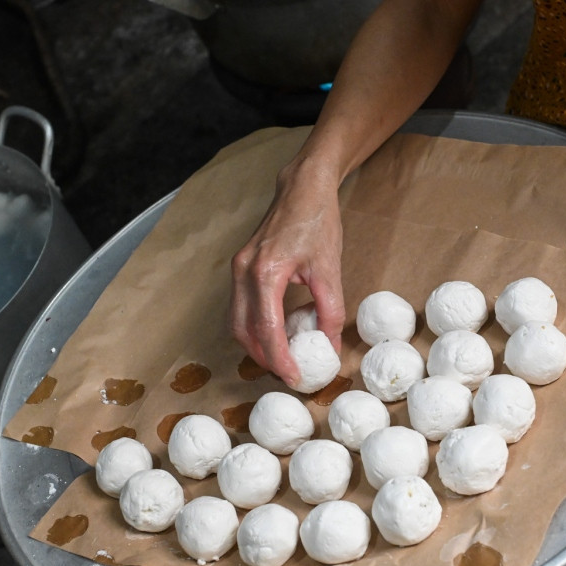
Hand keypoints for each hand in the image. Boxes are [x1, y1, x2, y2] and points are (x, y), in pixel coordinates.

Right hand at [228, 158, 346, 386]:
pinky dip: (252, 327)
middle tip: (286, 373)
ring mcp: (237, 268)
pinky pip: (238, 307)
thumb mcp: (330, 269)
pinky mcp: (240, 266)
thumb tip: (330, 346)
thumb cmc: (317, 221)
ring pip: (235, 321)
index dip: (279, 358)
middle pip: (243, 330)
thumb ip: (330, 311)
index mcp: (266, 271)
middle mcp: (244, 271)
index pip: (266, 329)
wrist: (303, 189)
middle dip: (262, 357)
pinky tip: (272, 334)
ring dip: (254, 344)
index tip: (294, 377)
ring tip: (280, 358)